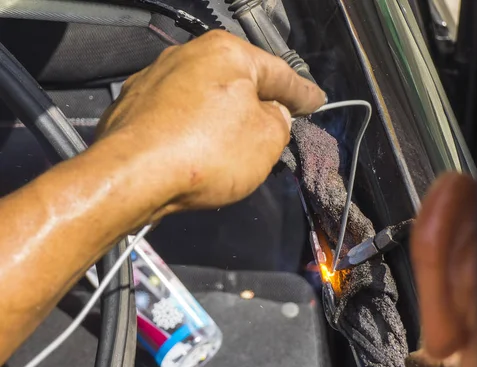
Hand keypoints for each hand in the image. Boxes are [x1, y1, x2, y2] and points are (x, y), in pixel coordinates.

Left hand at [96, 30, 324, 213]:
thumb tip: (270, 114)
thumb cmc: (206, 152)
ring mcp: (154, 78)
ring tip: (234, 145)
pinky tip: (197, 151)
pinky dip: (193, 129)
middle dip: (259, 102)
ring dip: (223, 118)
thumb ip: (279, 120)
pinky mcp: (132, 106)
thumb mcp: (268, 139)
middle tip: (280, 122)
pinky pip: (177, 114)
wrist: (132, 176)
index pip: (279, 73)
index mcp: (226, 52)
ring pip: (205, 97)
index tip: (316, 101)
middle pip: (238, 80)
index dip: (302, 93)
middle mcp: (187, 55)